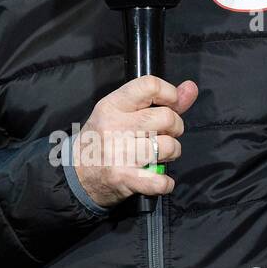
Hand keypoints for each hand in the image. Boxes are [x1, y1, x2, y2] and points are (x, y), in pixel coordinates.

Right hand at [72, 75, 197, 208]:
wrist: (76, 175)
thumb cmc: (102, 139)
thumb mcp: (121, 113)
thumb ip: (158, 101)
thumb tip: (190, 88)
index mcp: (112, 105)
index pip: (149, 86)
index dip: (170, 94)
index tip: (170, 104)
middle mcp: (114, 126)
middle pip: (167, 118)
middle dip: (174, 128)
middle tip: (162, 134)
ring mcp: (118, 153)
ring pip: (169, 146)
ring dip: (171, 154)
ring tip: (158, 155)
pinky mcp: (124, 178)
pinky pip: (160, 180)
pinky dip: (164, 182)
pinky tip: (156, 178)